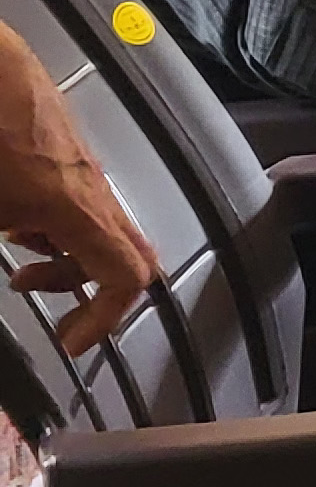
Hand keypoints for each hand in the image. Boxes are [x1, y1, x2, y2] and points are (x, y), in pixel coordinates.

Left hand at [0, 31, 155, 358]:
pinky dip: (59, 225)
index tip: (72, 340)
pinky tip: (15, 218)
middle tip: (56, 312)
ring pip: (104, 227)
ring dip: (70, 257)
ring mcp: (84, 164)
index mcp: (75, 207)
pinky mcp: (68, 147)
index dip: (104, 320)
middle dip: (93, 292)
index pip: (125, 277)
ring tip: (23, 262)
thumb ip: (5, 234)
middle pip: (132, 254)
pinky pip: (84, 199)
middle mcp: (91, 186)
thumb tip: (11, 270)